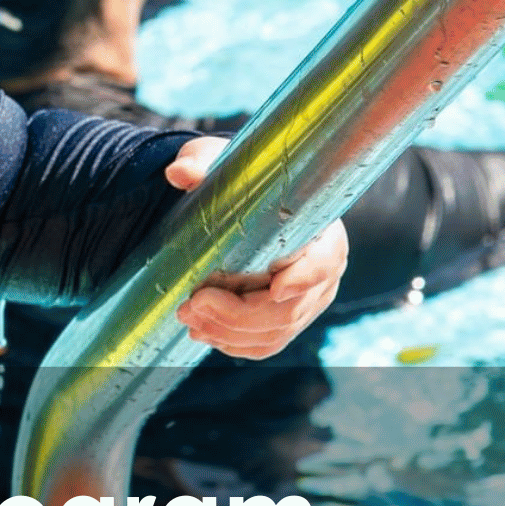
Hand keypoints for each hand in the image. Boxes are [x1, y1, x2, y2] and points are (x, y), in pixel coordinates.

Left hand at [165, 136, 348, 359]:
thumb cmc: (237, 177)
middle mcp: (322, 271)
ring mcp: (307, 300)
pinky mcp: (288, 319)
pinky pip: (267, 343)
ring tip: (188, 318)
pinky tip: (205, 334)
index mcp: (321, 230)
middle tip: (193, 304)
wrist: (241, 201)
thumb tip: (179, 172)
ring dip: (230, 332)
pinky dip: (236, 344)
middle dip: (240, 314)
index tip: (275, 288)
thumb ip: (203, 162)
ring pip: (275, 331)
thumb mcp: (220, 161)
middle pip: (290, 308)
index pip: (325, 260)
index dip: (305, 278)